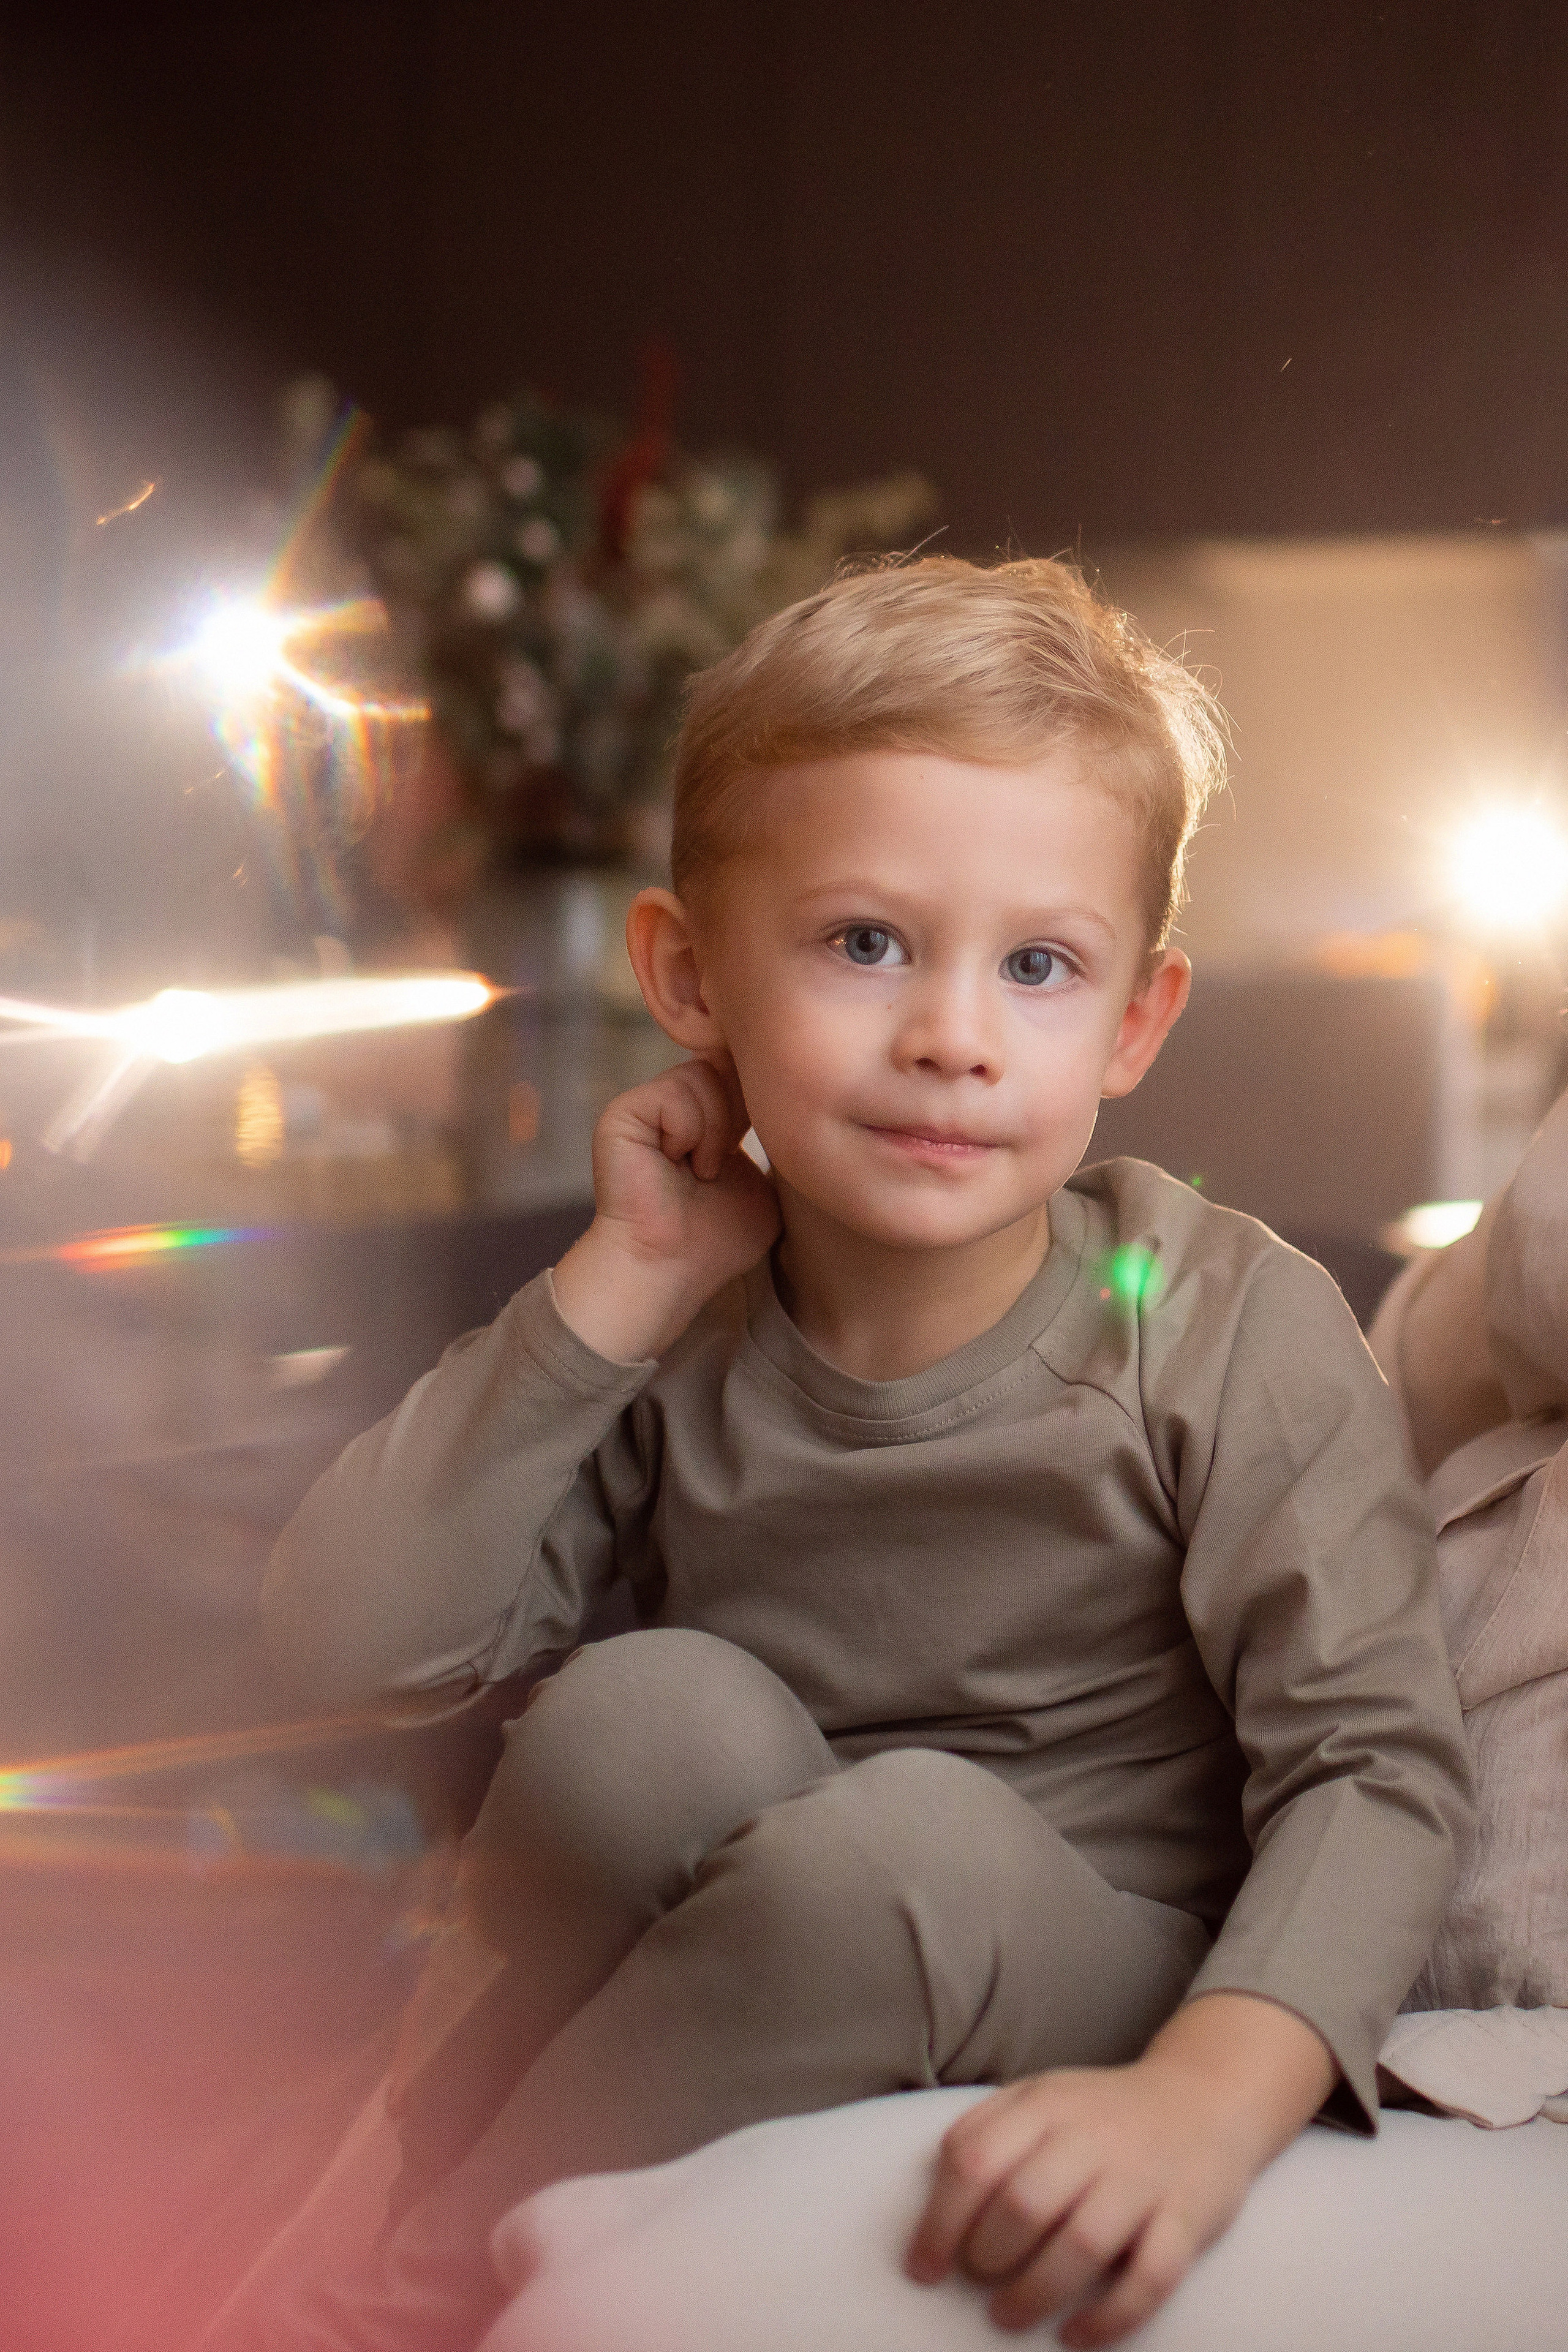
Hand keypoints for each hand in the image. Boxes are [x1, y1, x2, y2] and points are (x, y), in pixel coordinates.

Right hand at [553, 1057, 780, 1362]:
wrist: (669, 1269)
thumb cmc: (714, 1241)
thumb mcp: (761, 1181)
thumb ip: (769, 1136)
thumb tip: (784, 1096)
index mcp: (703, 1118)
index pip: (738, 1072)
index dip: (758, 1096)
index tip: (762, 1136)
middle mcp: (671, 1106)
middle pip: (722, 1065)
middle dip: (737, 1113)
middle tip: (721, 1166)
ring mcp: (644, 1107)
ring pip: (702, 1074)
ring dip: (715, 1129)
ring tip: (701, 1172)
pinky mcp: (622, 1114)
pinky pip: (675, 1093)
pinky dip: (691, 1131)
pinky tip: (681, 1165)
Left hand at [906, 1994, 1335, 2344]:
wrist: (1206, 2097)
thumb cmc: (1102, 2114)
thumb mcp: (1040, 2097)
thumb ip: (986, 2129)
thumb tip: (933, 2193)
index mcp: (1046, 2103)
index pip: (974, 2160)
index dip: (938, 2222)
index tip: (921, 2267)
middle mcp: (1094, 2137)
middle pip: (1023, 2203)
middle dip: (986, 2255)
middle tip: (976, 2279)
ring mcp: (1144, 2178)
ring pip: (1083, 2245)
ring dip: (1035, 2293)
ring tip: (1007, 2316)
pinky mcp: (1188, 2218)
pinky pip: (1151, 2277)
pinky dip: (1110, 2317)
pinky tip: (1076, 2335)